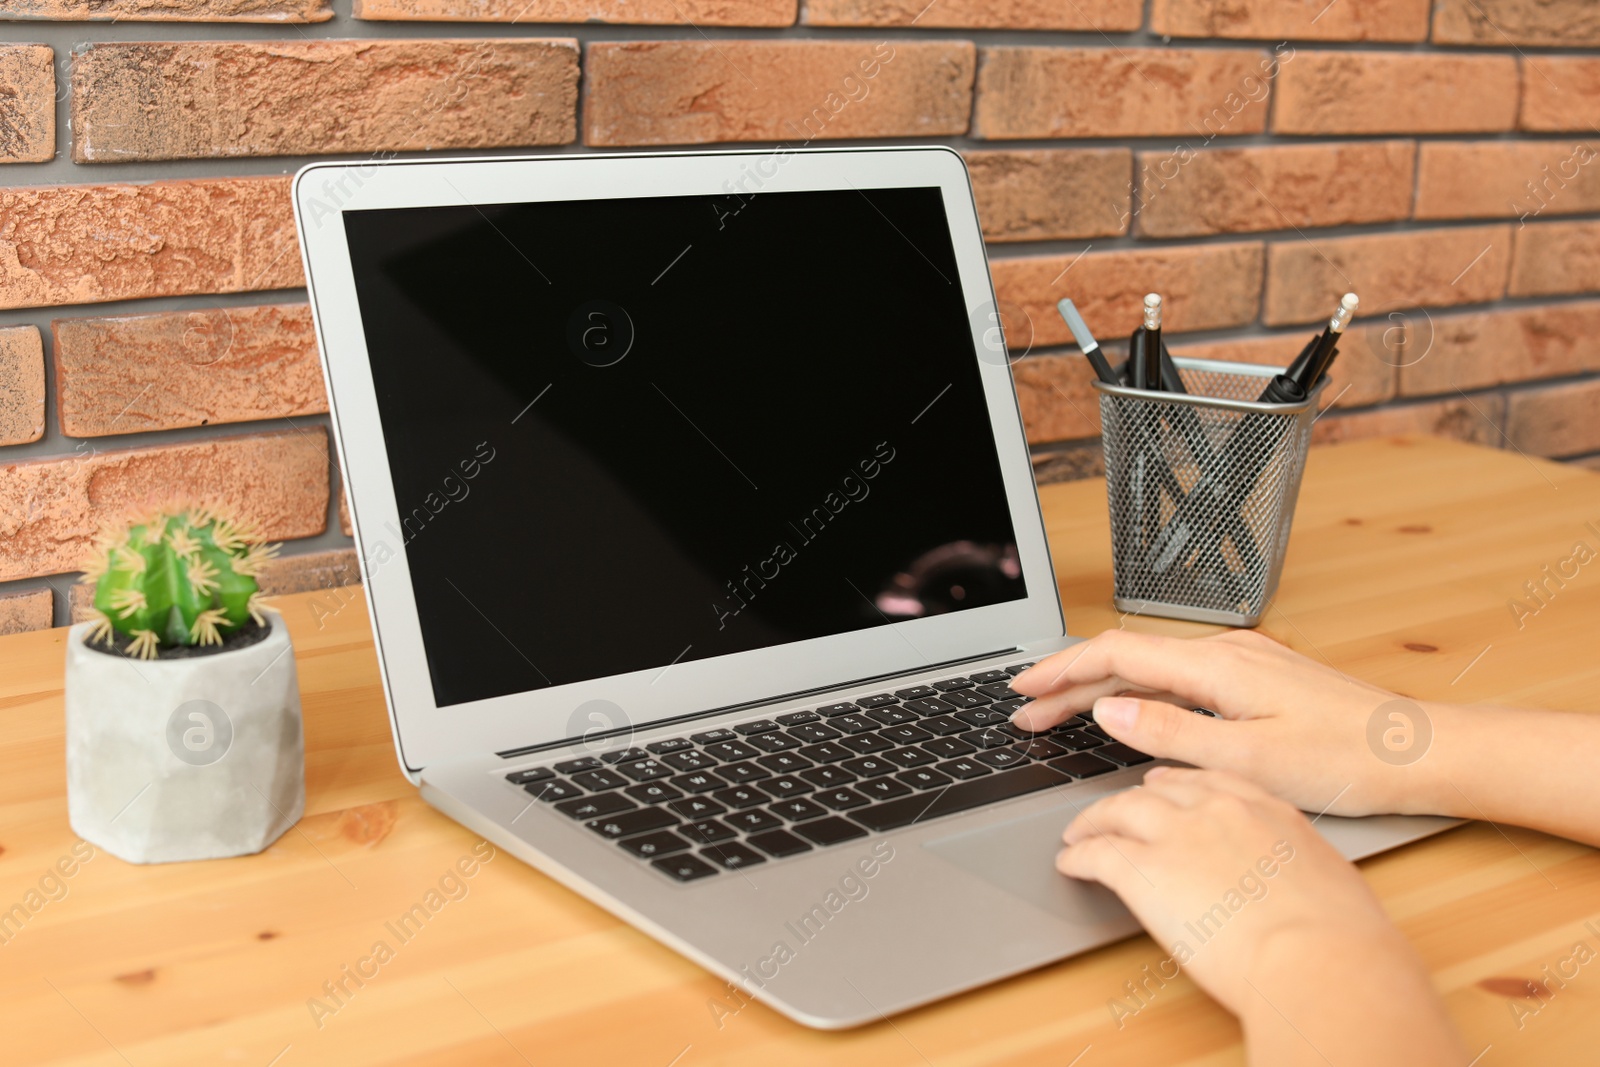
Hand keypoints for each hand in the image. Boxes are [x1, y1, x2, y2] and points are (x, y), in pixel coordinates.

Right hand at [1012, 629, 1441, 817]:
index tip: (1020, 689)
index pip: (1115, 655)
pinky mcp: (1257, 678)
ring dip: (1100, 689)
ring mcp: (1243, 661)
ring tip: (1059, 714)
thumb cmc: (1346, 761)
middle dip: (1068, 683)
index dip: (1060, 672)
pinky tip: (1127, 712)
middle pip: (1126, 659)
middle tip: (1024, 711)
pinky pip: (1179, 676)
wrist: (1419, 753)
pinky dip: (1139, 693)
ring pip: (1151, 668)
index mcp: (1216, 666)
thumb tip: (1106, 711)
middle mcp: (1226, 652)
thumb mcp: (1248, 760)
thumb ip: (1170, 734)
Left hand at [1059, 767, 1464, 1064]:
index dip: (1179, 785)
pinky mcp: (1143, 870)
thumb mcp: (1327, 877)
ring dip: (1092, 823)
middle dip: (1130, 799)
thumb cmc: (1340, 935)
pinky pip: (1097, 853)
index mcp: (1266, 808)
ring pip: (1117, 812)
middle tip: (1115, 808)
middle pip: (1156, 792)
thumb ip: (1295, 866)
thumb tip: (1290, 883)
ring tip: (1079, 834)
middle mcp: (1217, 811)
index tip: (1165, 787)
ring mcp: (1176, 835)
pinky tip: (1071, 864)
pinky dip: (1078, 856)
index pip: (1210, 781)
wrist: (1318, 956)